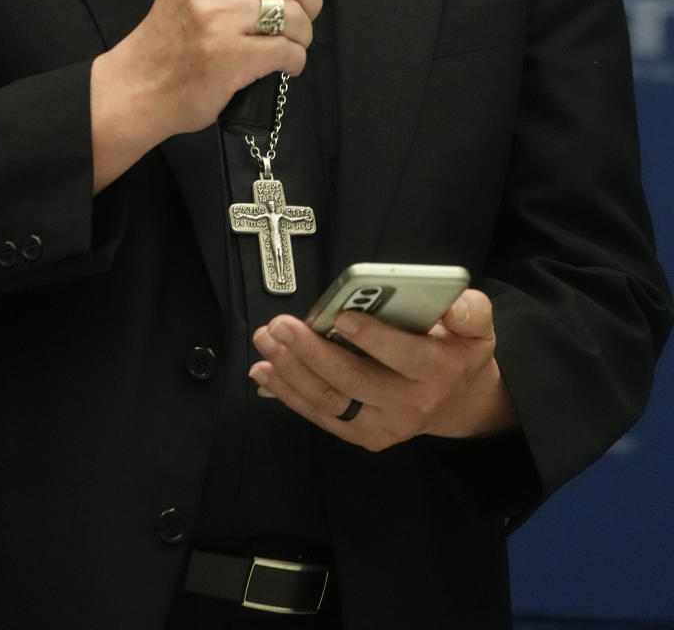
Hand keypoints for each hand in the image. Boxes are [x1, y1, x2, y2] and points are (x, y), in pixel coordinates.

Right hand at [90, 0, 321, 188]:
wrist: (139, 86)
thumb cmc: (172, 35)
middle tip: (301, 15)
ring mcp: (219, 17)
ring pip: (298, 15)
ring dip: (303, 34)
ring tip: (288, 43)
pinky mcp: (231, 55)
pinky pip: (289, 51)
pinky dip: (296, 61)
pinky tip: (283, 64)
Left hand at [249, 289, 516, 449]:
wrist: (460, 403)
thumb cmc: (459, 352)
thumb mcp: (477, 327)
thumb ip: (470, 311)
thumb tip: (451, 305)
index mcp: (437, 371)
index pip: (403, 356)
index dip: (373, 338)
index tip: (342, 316)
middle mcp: (409, 404)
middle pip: (354, 380)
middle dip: (312, 352)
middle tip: (281, 325)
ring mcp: (383, 426)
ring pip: (331, 400)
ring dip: (292, 371)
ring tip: (266, 341)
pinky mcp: (364, 436)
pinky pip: (322, 416)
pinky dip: (289, 395)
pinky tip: (263, 371)